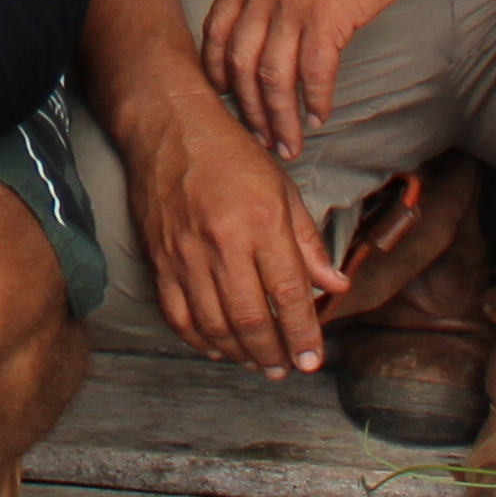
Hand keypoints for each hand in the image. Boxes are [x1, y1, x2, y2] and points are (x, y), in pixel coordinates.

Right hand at [125, 90, 347, 377]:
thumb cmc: (230, 153)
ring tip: (258, 363)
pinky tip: (217, 348)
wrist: (167, 127)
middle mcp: (224, 242)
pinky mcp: (160, 259)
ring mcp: (187, 254)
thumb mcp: (282, 187)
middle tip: (285, 369)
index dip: (303, 334)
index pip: (288, 293)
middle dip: (273, 354)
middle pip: (251, 319)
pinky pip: (178, 315)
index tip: (312, 360)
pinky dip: (199, 340)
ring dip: (240, 354)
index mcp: (262, 222)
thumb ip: (308, 242)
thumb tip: (335, 284)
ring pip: (215, 325)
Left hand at [198, 0, 426, 153]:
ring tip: (287, 144)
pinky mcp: (329, 18)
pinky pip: (313, 72)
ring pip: (273, 77)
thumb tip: (276, 13)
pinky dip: (313, 100)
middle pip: (240, 64)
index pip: (216, 31)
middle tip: (258, 138)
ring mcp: (294, 5)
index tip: (223, 97)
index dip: (215, 69)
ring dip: (279, 117)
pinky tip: (318, 117)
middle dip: (247, 109)